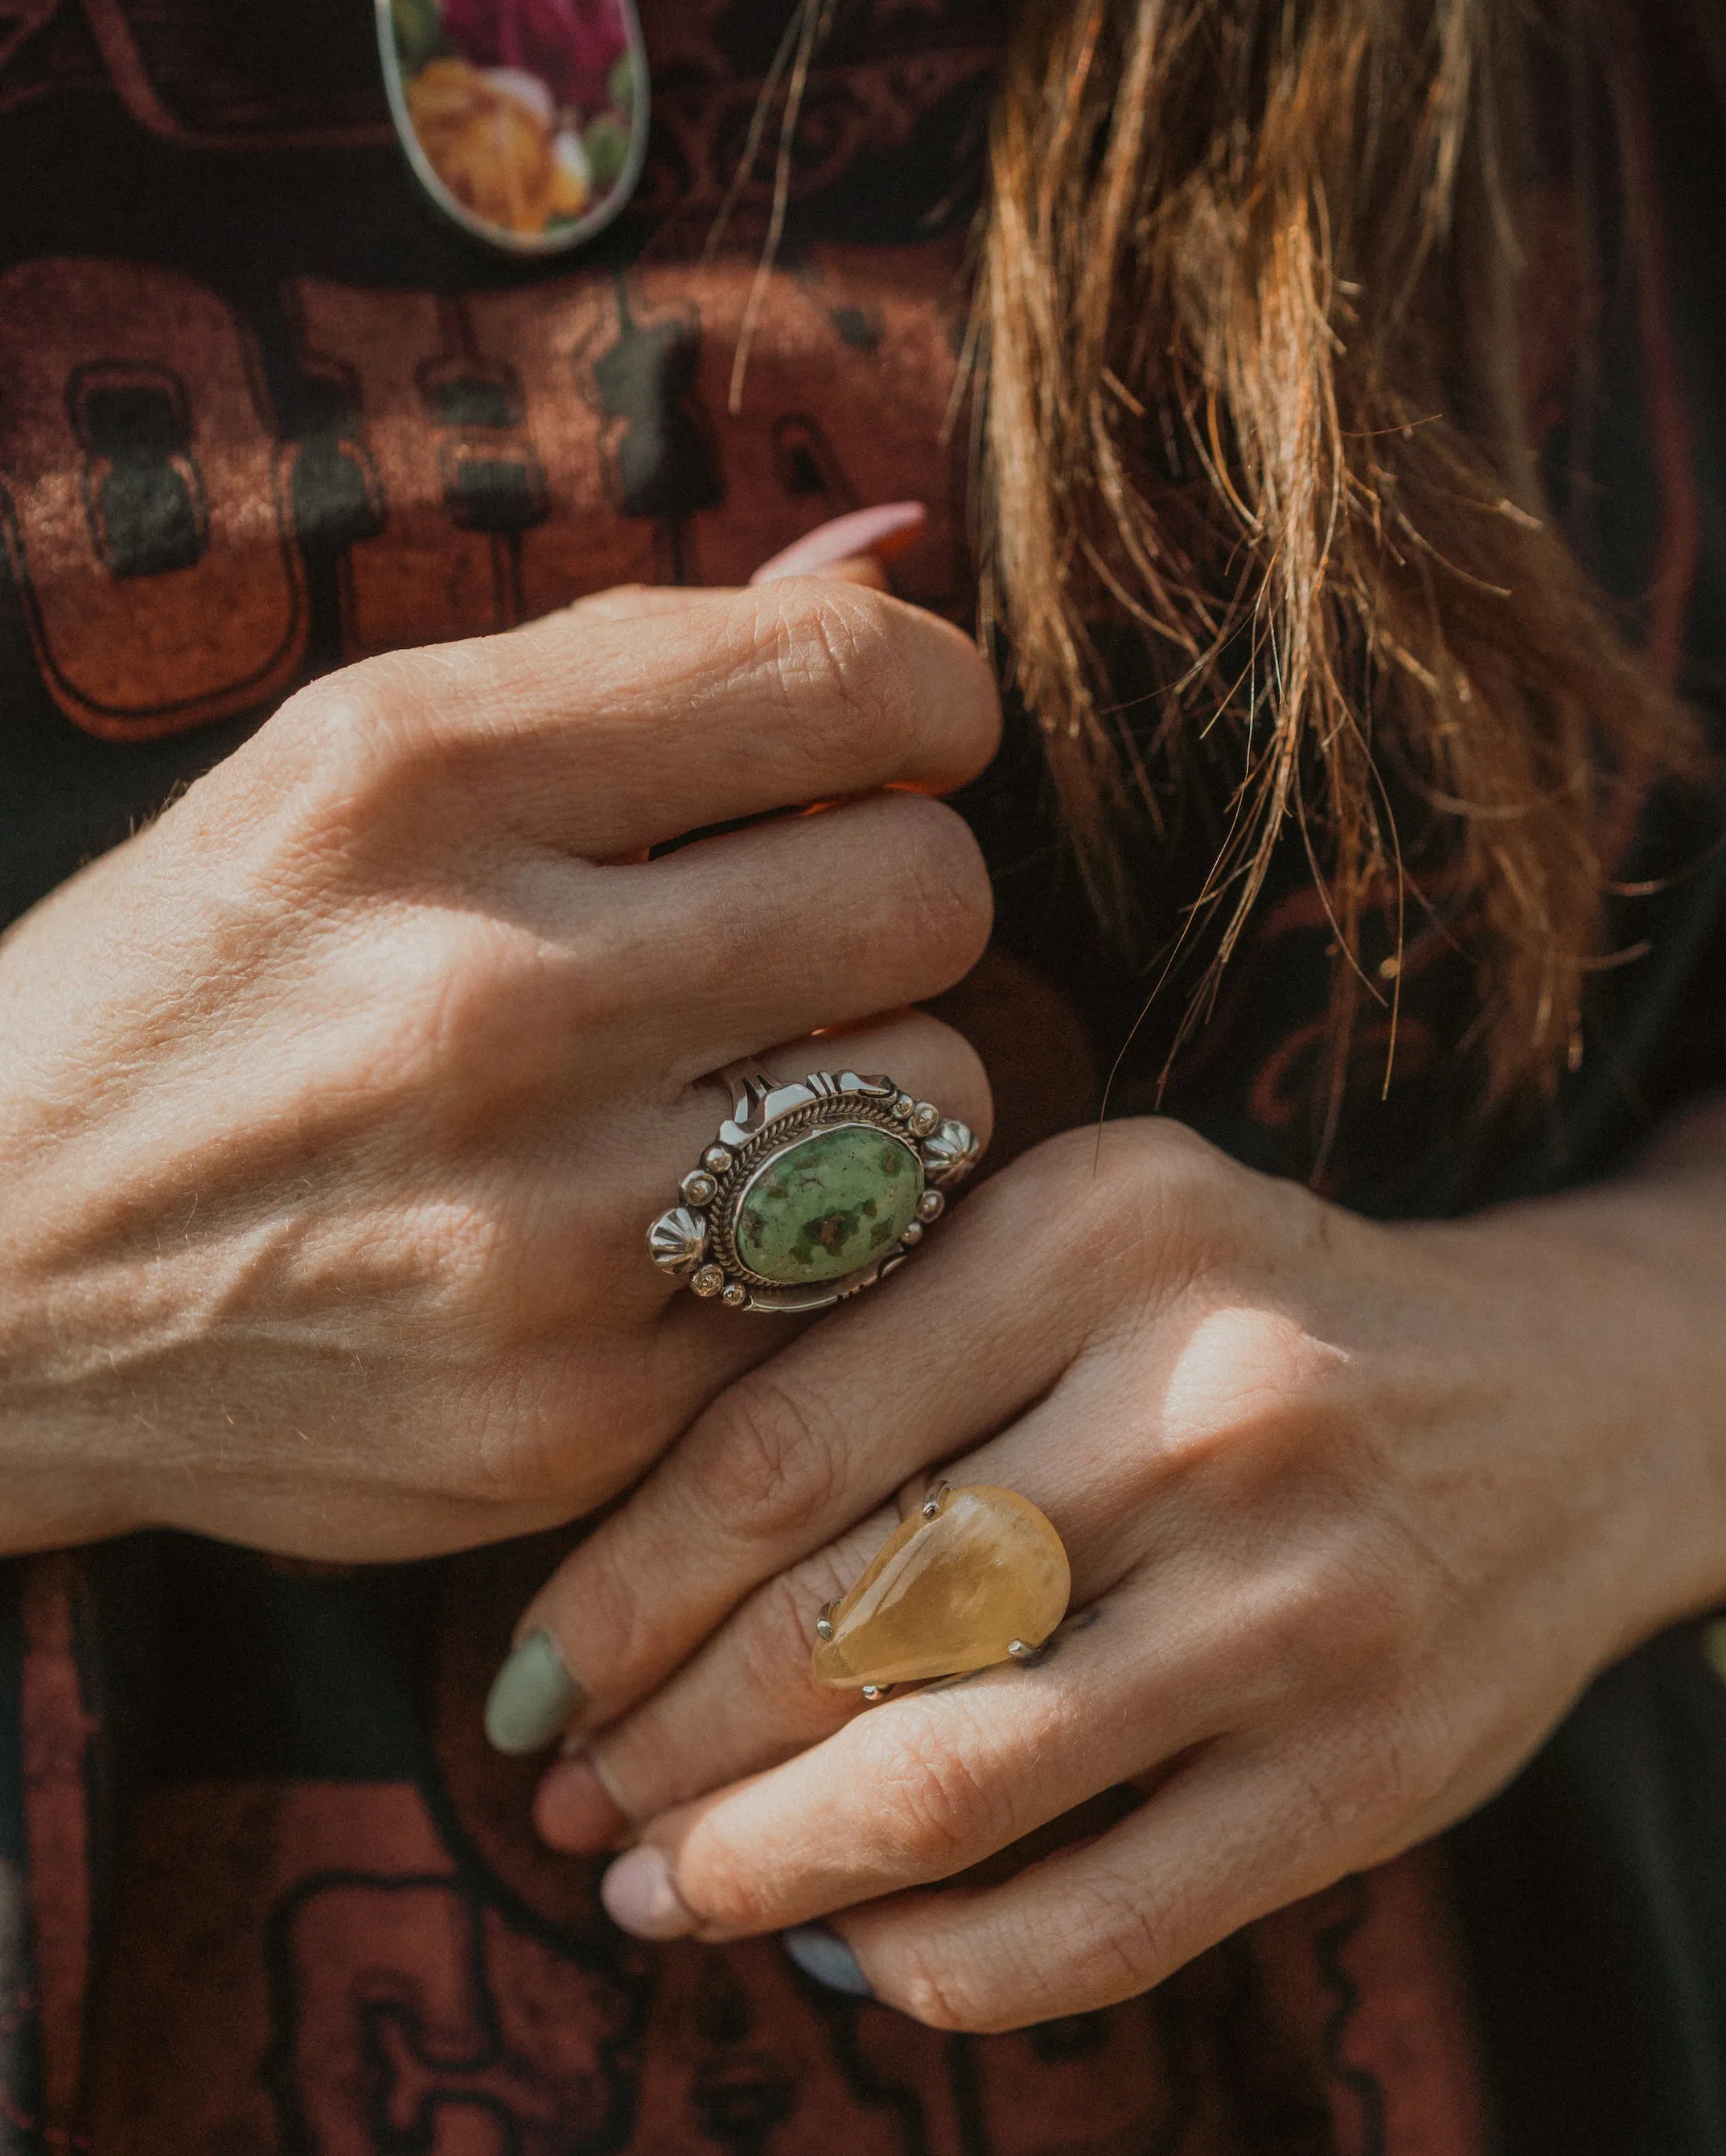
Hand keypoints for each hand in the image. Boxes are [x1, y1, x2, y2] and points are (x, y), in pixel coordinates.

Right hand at [0, 567, 995, 1559]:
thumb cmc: (193, 999)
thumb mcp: (340, 770)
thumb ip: (628, 671)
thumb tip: (895, 572)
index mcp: (412, 781)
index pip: (852, 683)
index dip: (931, 701)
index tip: (900, 741)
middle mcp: (487, 999)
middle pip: (928, 895)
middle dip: (894, 892)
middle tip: (800, 931)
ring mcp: (539, 1233)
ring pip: (935, 1100)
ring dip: (875, 1079)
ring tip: (736, 1089)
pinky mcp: (580, 1416)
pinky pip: (849, 1288)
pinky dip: (802, 1250)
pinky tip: (675, 1232)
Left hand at [501, 1094, 1725, 2031]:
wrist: (1582, 1410)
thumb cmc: (1259, 1333)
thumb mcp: (1088, 1253)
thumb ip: (888, 1357)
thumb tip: (617, 1609)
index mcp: (1106, 1227)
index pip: (773, 1447)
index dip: (609, 1602)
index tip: (524, 1690)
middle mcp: (1211, 1401)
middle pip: (839, 1625)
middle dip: (661, 1752)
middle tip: (574, 1812)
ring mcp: (1302, 1601)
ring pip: (947, 1789)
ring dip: (760, 1873)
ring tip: (664, 1898)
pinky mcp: (1365, 1777)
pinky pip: (1092, 1926)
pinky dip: (934, 1969)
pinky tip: (853, 1952)